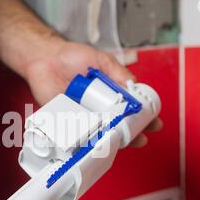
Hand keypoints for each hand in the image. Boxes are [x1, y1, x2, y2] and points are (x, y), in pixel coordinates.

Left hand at [24, 40, 162, 146]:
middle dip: (131, 135)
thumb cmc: (72, 57)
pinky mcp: (66, 122)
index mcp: (109, 95)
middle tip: (141, 139)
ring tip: (121, 142)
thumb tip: (135, 86)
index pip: (130, 110)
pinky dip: (85, 140)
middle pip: (118, 127)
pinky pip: (77, 134)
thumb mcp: (102, 61)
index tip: (154, 123)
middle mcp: (98, 109)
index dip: (144, 118)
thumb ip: (118, 73)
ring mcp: (83, 117)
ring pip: (100, 134)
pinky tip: (95, 142)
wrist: (45, 58)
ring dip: (111, 140)